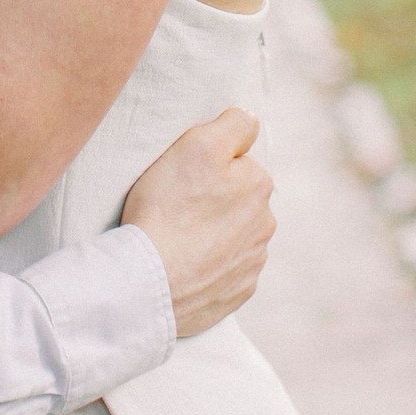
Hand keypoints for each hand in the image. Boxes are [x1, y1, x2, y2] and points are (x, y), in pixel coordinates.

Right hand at [121, 108, 274, 338]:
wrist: (150, 282)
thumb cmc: (169, 208)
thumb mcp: (197, 145)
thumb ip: (233, 125)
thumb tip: (250, 121)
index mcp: (259, 185)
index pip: (236, 161)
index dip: (207, 164)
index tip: (183, 176)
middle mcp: (264, 225)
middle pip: (237, 199)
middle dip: (214, 199)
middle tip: (176, 204)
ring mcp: (251, 263)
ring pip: (233, 235)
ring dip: (212, 233)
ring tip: (177, 236)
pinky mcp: (236, 294)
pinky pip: (224, 270)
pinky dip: (208, 265)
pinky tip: (183, 262)